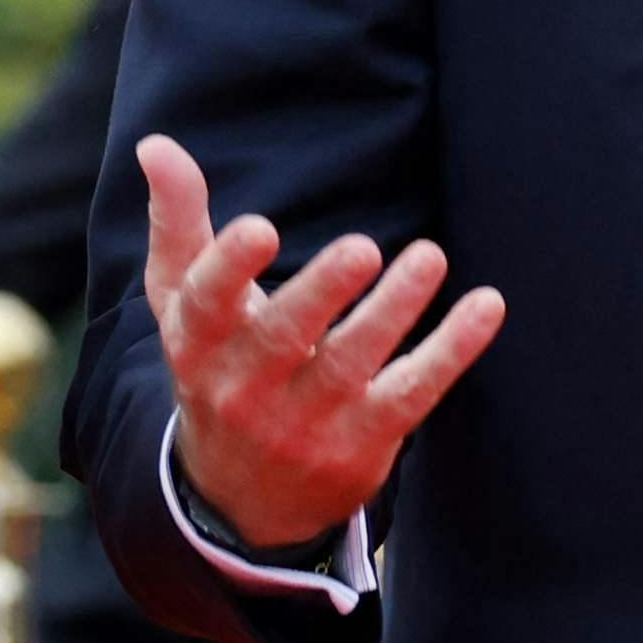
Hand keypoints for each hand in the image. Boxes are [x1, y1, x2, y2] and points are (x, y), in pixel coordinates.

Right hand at [139, 129, 502, 557]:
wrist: (240, 497)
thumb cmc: (216, 367)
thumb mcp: (182, 304)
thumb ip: (179, 223)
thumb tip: (157, 145)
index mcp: (200, 345)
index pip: (207, 305)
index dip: (230, 268)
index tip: (260, 228)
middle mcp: (247, 390)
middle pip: (284, 339)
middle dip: (322, 292)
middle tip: (362, 247)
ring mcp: (306, 424)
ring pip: (353, 366)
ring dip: (395, 310)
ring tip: (430, 256)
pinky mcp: (362, 444)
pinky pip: (412, 395)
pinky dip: (451, 352)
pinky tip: (485, 305)